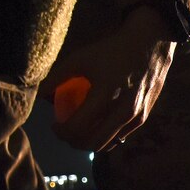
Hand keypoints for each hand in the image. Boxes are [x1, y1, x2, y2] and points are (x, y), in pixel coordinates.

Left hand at [41, 4, 177, 153]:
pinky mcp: (143, 118)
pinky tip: (97, 126)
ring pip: (106, 144)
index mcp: (105, 94)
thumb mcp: (81, 58)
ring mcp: (135, 116)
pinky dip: (105, 137)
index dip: (61, 132)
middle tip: (65, 132)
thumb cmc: (111, 50)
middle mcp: (123, 109)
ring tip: (80, 131)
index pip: (78, 127)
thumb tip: (39, 94)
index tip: (55, 125)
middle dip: (72, 142)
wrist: (150, 45)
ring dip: (88, 143)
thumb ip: (57, 76)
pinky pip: (119, 137)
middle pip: (91, 142)